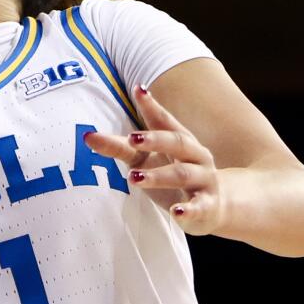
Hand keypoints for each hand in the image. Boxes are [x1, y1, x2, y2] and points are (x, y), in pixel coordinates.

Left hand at [84, 83, 224, 235]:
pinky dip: (188, 211)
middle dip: (155, 139)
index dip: (152, 106)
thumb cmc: (174, 175)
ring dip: (159, 176)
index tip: (138, 89)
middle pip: (177, 142)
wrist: (216, 205)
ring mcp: (203, 179)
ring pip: (182, 174)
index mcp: (180, 140)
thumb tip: (87, 136)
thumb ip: (120, 147)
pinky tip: (176, 213)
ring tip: (134, 177)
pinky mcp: (206, 205)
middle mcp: (195, 155)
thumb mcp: (146, 160)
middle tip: (132, 138)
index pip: (165, 120)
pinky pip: (198, 207)